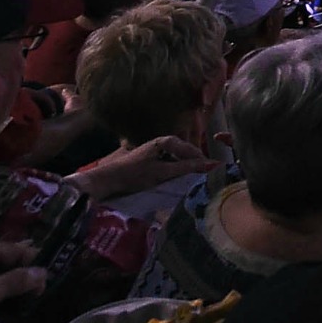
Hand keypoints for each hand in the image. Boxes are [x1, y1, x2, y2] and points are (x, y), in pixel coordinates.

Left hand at [65, 133, 207, 201]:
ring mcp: (157, 150)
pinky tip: (177, 181)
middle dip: (195, 166)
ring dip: (185, 170)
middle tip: (204, 180)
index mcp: (167, 140)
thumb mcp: (163, 172)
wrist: (108, 180)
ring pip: (179, 159)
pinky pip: (171, 163)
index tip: (214, 174)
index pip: (193, 150)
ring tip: (192, 182)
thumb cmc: (135, 175)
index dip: (203, 162)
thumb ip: (187, 168)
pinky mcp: (152, 159)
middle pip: (186, 154)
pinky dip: (176, 171)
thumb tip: (212, 165)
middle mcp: (164, 142)